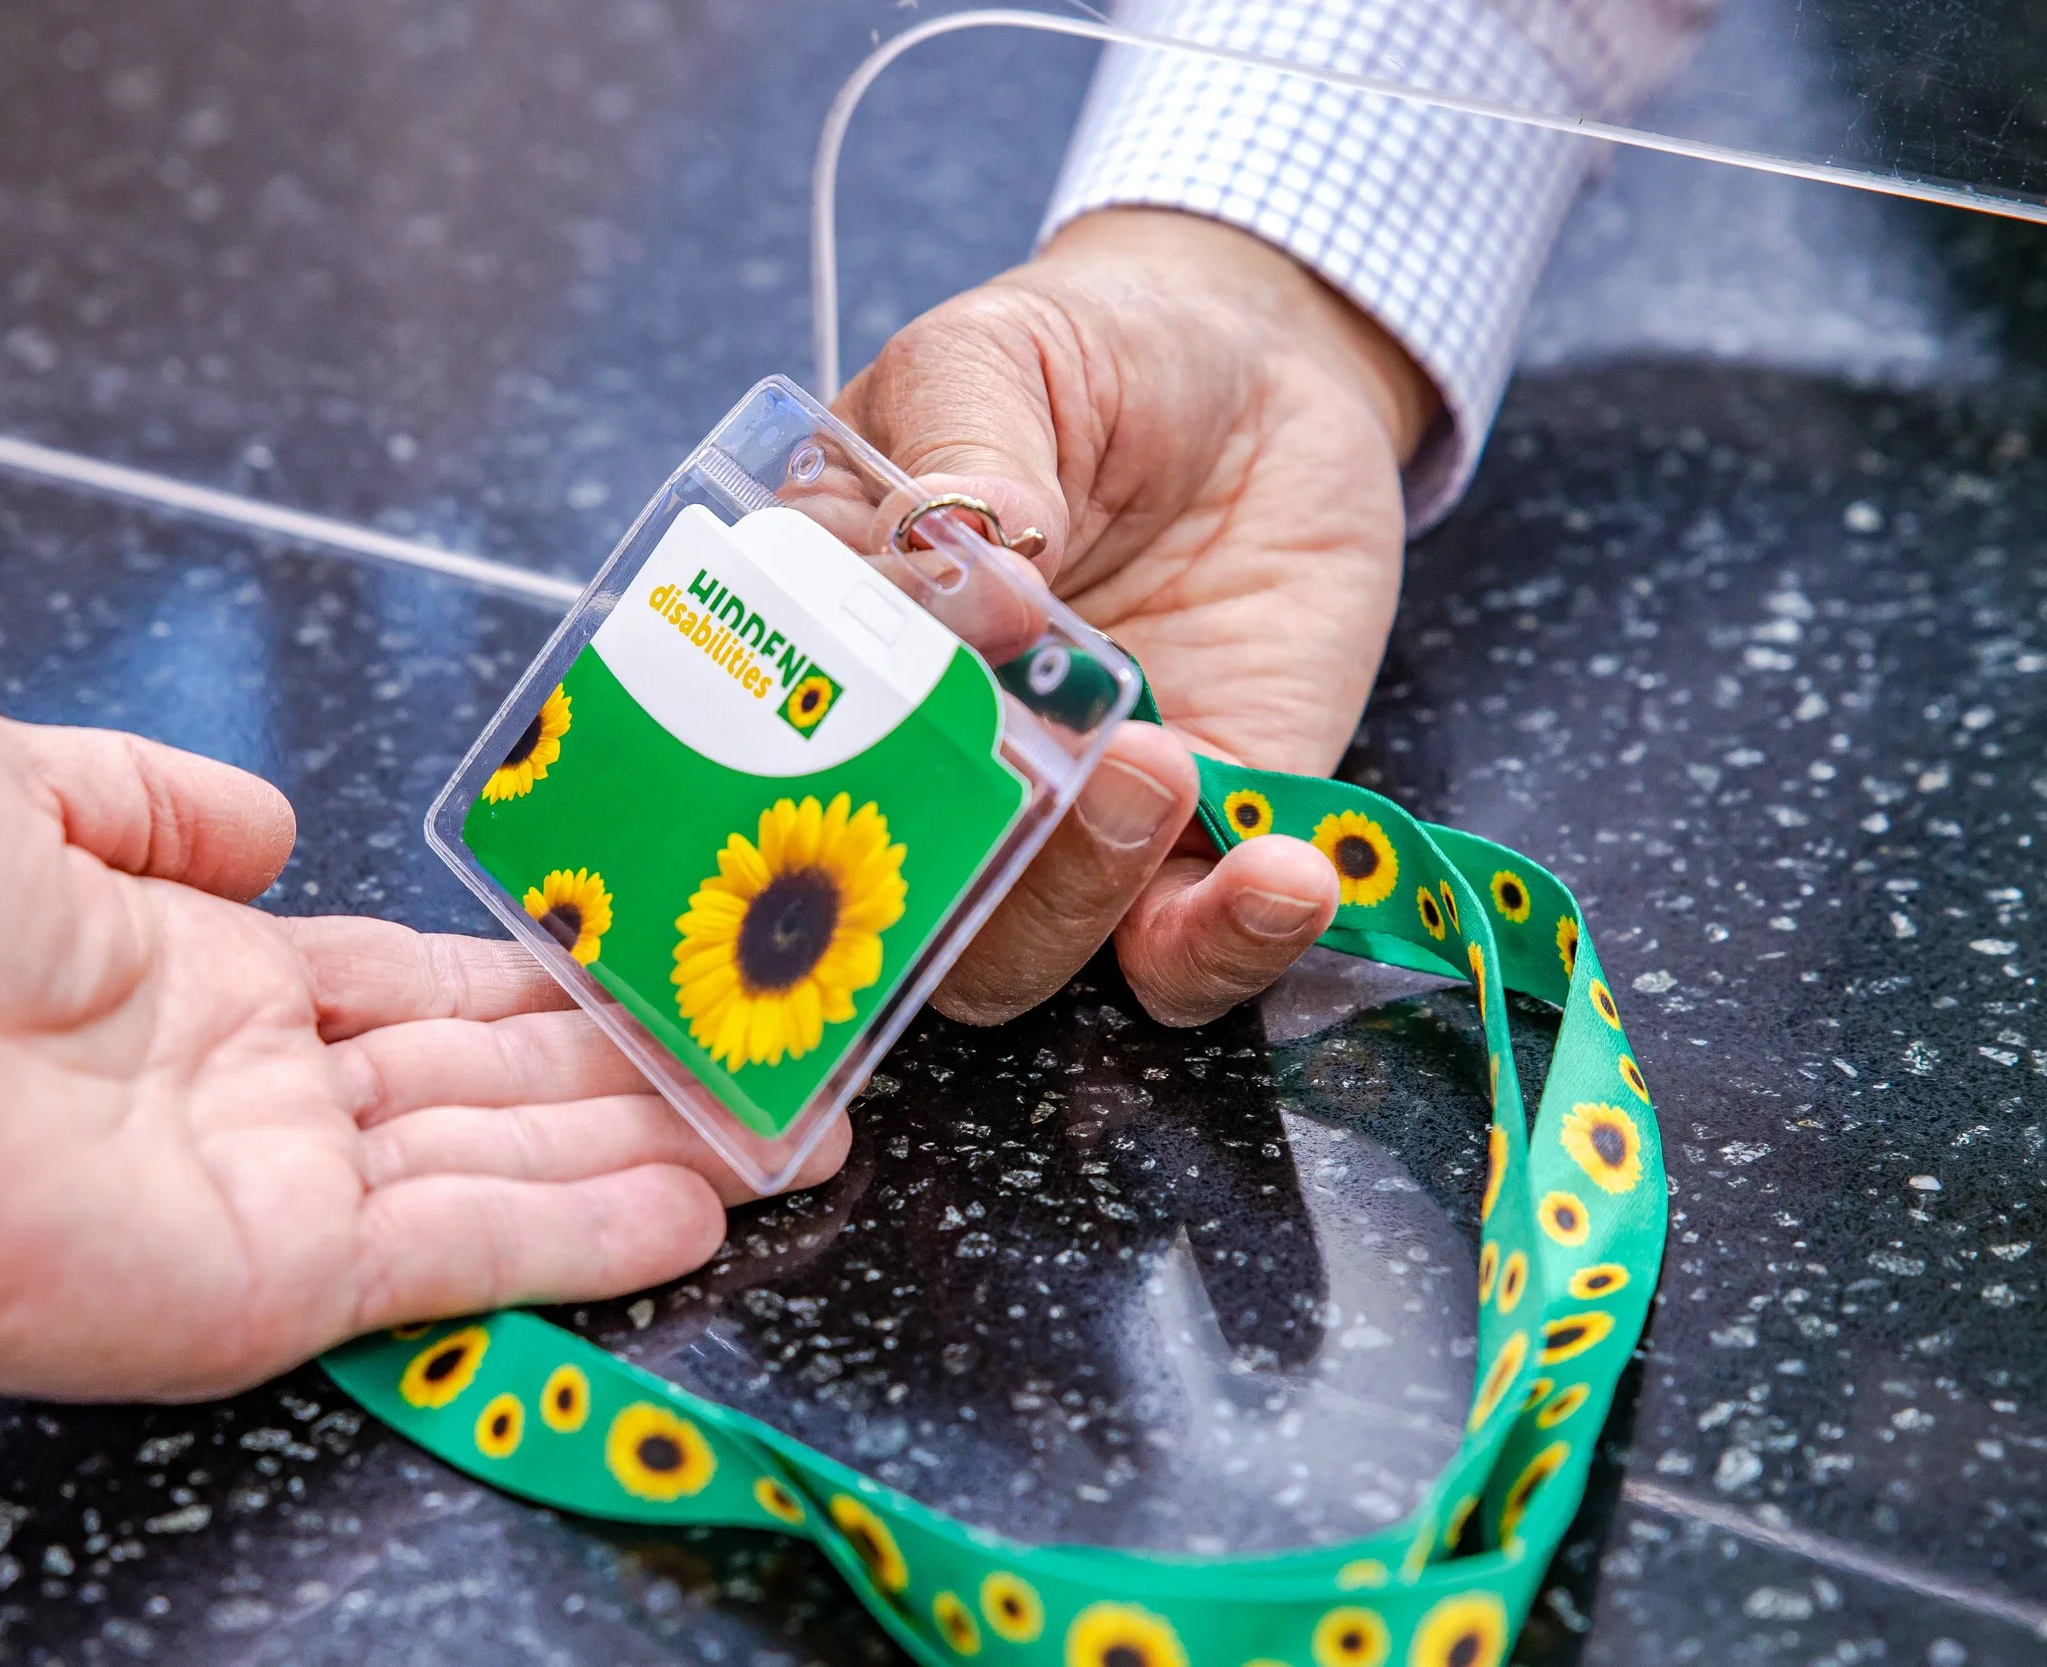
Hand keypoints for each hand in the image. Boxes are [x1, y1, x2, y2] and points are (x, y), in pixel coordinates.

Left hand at [0, 697, 843, 1402]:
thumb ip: (151, 797)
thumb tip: (270, 829)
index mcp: (202, 977)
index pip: (415, 989)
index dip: (544, 976)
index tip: (659, 954)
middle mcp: (262, 1090)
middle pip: (495, 1082)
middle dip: (641, 1066)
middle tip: (782, 1051)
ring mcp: (276, 1191)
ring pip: (508, 1168)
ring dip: (656, 1149)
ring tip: (796, 1131)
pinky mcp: (272, 1281)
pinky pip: (458, 1255)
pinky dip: (584, 1235)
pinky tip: (700, 1205)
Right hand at [837, 209, 1438, 1026]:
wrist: (1262, 370)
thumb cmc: (1090, 358)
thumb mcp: (997, 358)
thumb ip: (963, 456)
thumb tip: (975, 575)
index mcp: (826, 651)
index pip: (760, 766)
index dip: (798, 777)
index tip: (892, 700)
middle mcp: (923, 763)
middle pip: (880, 904)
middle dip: (953, 859)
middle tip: (1048, 751)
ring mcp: (1052, 819)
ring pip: (1018, 955)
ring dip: (1080, 893)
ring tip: (1163, 762)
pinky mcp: (1187, 846)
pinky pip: (1184, 958)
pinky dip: (1231, 946)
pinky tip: (1286, 872)